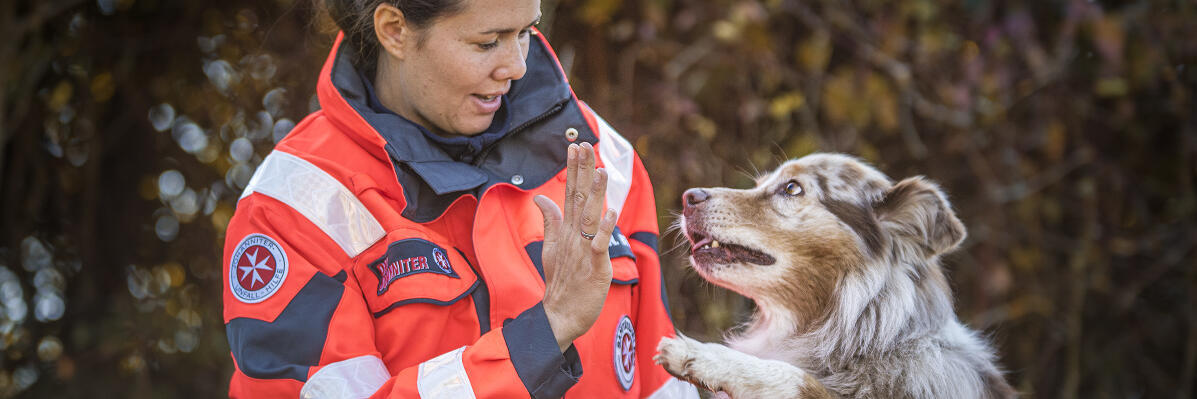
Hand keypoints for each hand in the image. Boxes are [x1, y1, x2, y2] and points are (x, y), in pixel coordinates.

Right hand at [532, 142, 617, 351]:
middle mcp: (572, 236)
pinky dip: (604, 229)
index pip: (569, 193)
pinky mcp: (593, 267)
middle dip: (582, 170)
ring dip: (596, 193)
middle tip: (585, 144)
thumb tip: (541, 198)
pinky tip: (611, 212)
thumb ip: (550, 222)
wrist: (559, 317)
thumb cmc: (560, 284)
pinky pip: (599, 245)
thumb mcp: (551, 249)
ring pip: (589, 216)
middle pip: (578, 198)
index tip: (575, 146)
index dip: (573, 169)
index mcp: (565, 231)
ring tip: (601, 170)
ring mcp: (582, 251)